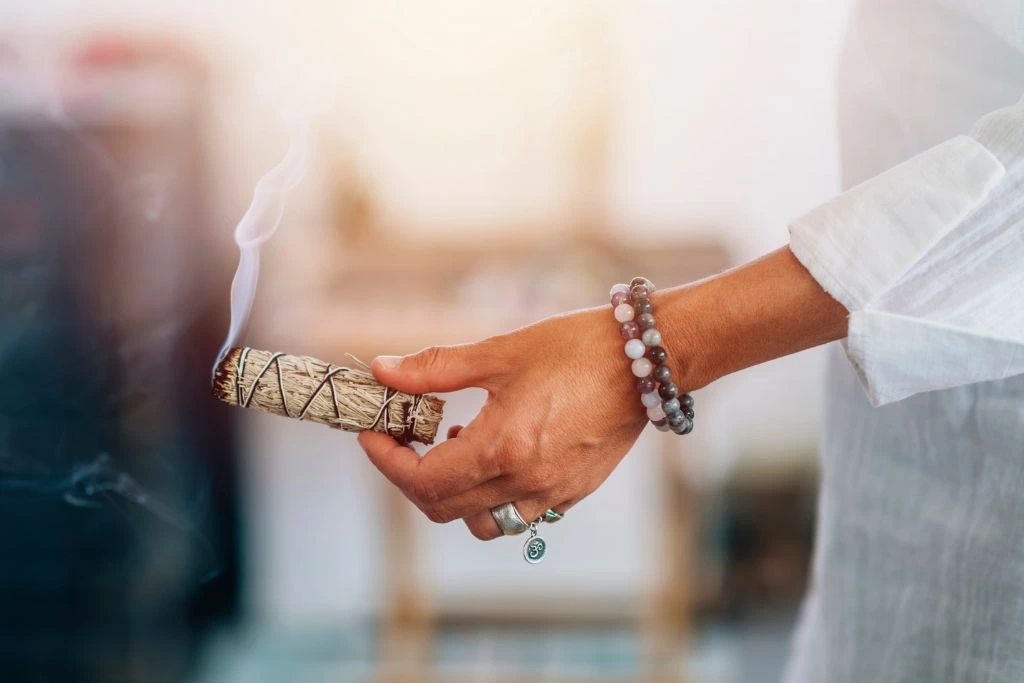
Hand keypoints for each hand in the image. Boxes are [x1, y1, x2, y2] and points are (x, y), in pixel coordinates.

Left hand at [357, 306, 647, 539]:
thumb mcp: (500, 353)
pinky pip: (518, 513)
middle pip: (443, 508)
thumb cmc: (577, 348)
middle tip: (402, 437)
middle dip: (410, 476)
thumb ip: (436, 368)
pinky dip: (491, 494)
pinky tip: (497, 450)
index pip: (423, 480)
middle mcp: (526, 482)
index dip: (387, 461)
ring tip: (455, 441)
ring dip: (452, 493)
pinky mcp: (574, 491)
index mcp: (503, 447)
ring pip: (481, 521)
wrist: (647, 361)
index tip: (372, 434)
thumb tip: (382, 370)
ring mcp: (553, 493)